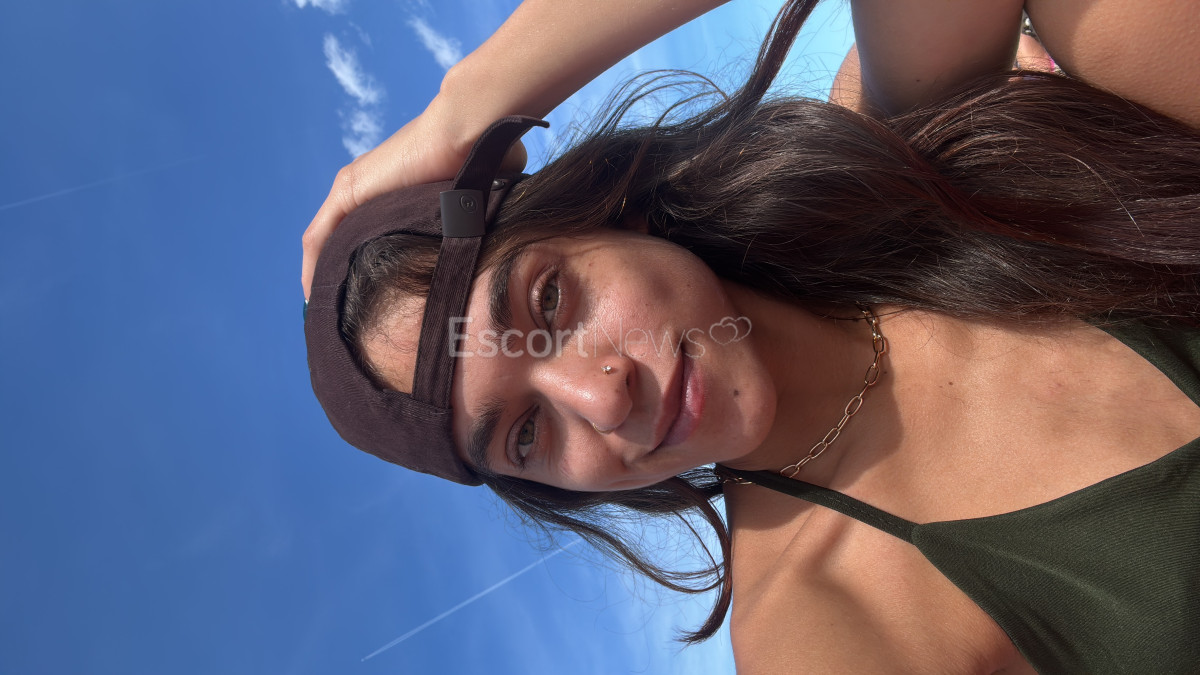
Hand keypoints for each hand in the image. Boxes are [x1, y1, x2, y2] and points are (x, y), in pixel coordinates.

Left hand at [301, 95, 526, 299]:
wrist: (472, 133)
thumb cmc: (484, 156)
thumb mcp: (480, 198)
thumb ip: (480, 217)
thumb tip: (501, 239)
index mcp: (397, 195)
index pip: (370, 236)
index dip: (366, 269)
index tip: (370, 303)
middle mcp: (371, 190)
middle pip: (343, 241)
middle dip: (341, 278)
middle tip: (342, 317)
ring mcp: (356, 188)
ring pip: (326, 241)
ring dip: (321, 275)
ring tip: (324, 312)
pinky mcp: (348, 190)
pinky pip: (318, 236)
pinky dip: (312, 265)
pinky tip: (314, 294)